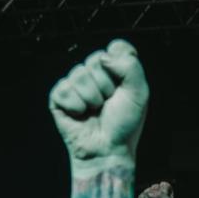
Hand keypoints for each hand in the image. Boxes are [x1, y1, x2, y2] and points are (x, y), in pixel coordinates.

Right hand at [49, 40, 147, 162]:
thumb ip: (130, 66)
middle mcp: (95, 74)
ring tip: (95, 111)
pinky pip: (64, 88)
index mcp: (115, 70)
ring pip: (79, 73)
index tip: (124, 84)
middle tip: (108, 103)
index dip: (120, 64)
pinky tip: (80, 115)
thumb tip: (104, 57)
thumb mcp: (139, 93)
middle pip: (96, 58)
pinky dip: (75, 105)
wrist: (107, 150)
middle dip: (105, 85)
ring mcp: (76, 84)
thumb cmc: (124, 125)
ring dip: (91, 98)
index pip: (116, 47)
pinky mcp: (59, 97)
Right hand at [137, 181, 173, 197]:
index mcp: (165, 191)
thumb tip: (150, 193)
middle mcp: (156, 191)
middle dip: (157, 195)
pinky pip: (142, 195)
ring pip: (148, 191)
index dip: (164, 192)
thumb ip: (161, 194)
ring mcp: (148, 194)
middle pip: (155, 186)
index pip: (164, 185)